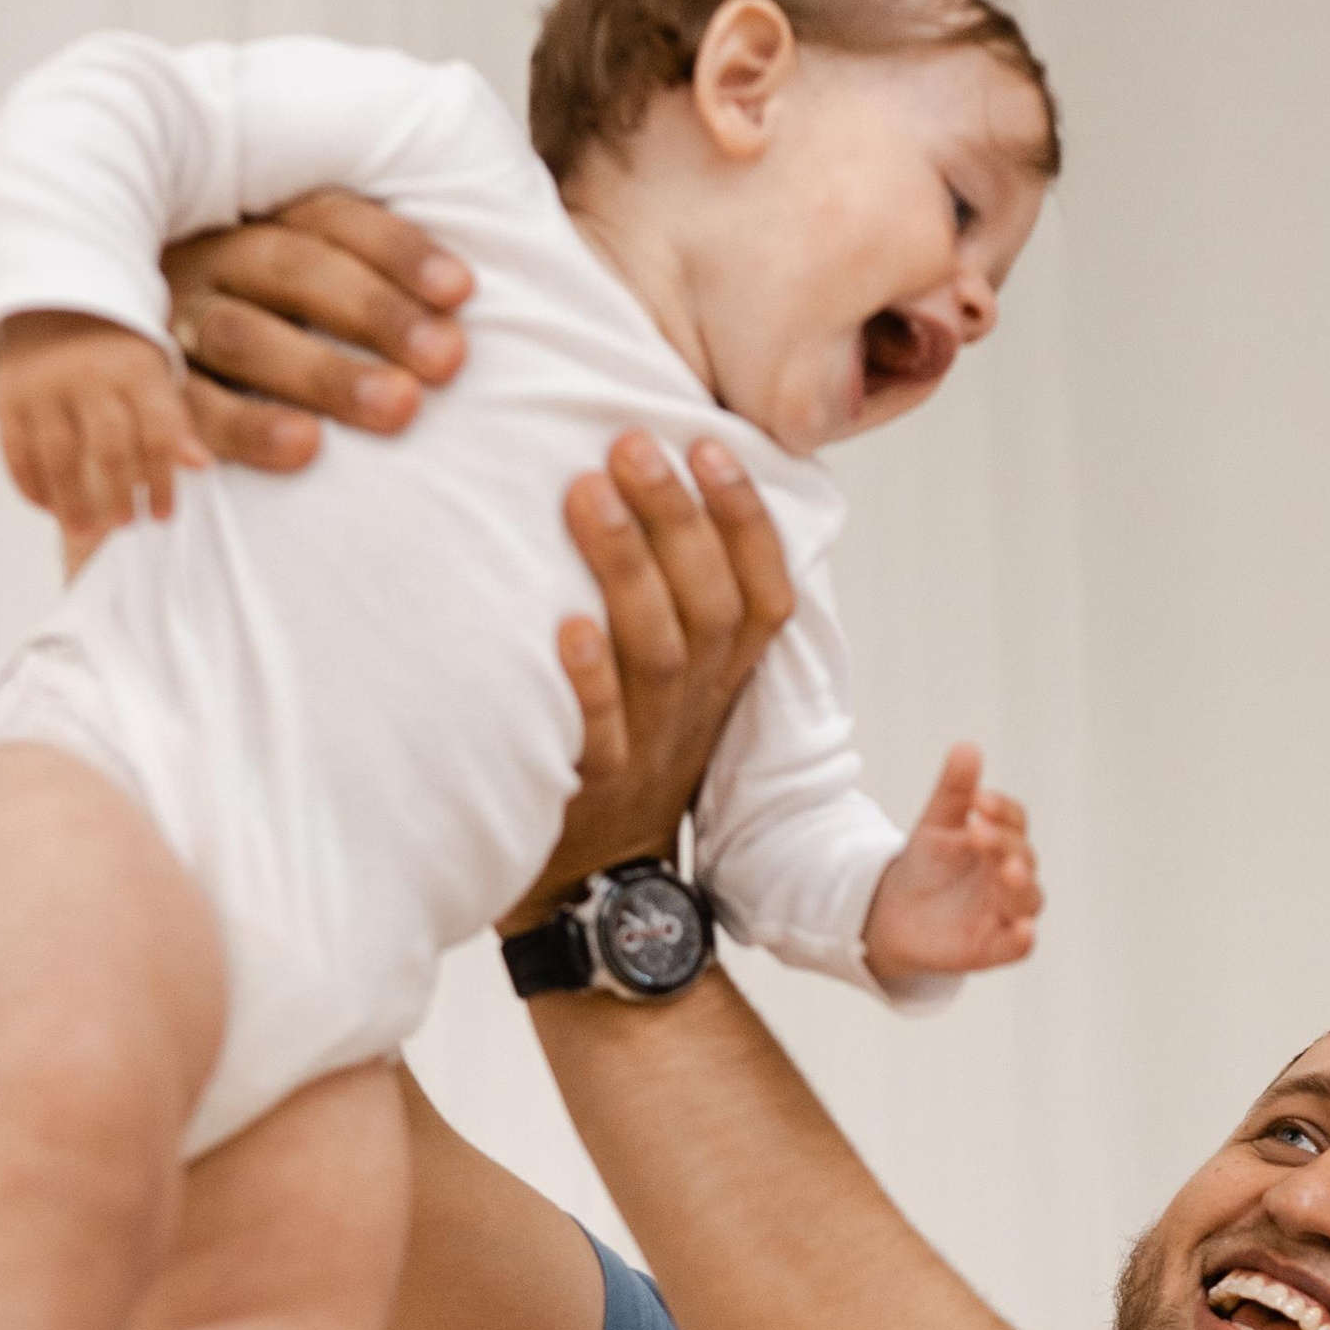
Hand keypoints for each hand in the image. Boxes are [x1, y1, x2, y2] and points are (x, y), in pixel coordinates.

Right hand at [0, 311, 208, 565]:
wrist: (52, 312)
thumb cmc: (117, 363)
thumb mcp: (152, 380)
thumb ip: (173, 423)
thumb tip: (202, 466)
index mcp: (135, 371)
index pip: (156, 434)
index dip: (162, 481)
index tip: (162, 517)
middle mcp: (89, 376)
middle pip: (109, 447)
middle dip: (120, 494)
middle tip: (126, 525)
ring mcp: (45, 387)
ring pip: (58, 455)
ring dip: (72, 500)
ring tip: (84, 530)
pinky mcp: (8, 399)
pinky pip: (17, 452)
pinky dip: (31, 486)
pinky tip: (48, 508)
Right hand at [161, 187, 472, 473]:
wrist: (133, 385)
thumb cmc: (273, 330)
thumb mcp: (304, 280)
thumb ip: (369, 271)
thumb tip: (464, 289)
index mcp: (255, 215)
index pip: (329, 216)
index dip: (396, 248)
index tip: (461, 290)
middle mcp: (209, 257)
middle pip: (293, 268)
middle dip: (377, 312)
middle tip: (447, 359)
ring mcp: (171, 322)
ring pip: (246, 336)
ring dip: (326, 372)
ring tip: (400, 408)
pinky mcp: (148, 391)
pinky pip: (193, 408)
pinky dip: (246, 428)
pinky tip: (303, 449)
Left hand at [497, 431, 795, 934]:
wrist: (594, 887)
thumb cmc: (625, 758)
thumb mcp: (674, 688)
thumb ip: (679, 603)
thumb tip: (658, 486)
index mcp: (726, 679)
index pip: (763, 591)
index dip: (746, 519)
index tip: (712, 444)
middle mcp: (696, 705)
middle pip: (710, 604)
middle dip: (677, 517)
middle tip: (632, 442)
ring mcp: (648, 746)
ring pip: (658, 650)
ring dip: (628, 567)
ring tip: (587, 491)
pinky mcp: (590, 786)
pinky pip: (598, 730)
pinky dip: (589, 678)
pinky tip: (566, 623)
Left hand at [861, 746, 1042, 982]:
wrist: (893, 914)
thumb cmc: (925, 866)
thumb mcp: (934, 825)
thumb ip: (953, 791)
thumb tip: (967, 746)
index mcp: (1001, 841)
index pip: (1015, 820)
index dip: (1001, 810)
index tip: (976, 800)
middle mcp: (1010, 876)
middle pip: (1024, 856)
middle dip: (1005, 843)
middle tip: (978, 831)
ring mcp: (1005, 912)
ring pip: (1028, 899)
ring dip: (1021, 884)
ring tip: (1007, 869)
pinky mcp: (995, 947)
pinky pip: (1019, 945)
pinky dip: (1024, 938)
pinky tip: (1022, 930)